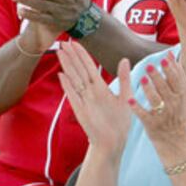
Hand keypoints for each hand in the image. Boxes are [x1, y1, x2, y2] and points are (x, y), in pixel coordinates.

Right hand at [57, 41, 131, 156]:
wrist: (113, 142)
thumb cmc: (119, 122)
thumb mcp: (125, 96)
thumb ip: (124, 78)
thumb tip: (124, 59)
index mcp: (100, 87)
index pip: (88, 66)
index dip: (81, 54)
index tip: (74, 42)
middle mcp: (90, 92)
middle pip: (78, 70)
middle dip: (71, 56)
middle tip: (63, 43)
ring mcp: (84, 100)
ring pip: (74, 79)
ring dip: (67, 66)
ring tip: (60, 53)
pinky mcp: (81, 111)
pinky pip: (73, 96)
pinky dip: (67, 86)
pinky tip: (61, 75)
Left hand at [128, 52, 185, 145]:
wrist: (175, 140)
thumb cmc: (174, 111)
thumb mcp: (178, 93)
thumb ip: (174, 74)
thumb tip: (170, 53)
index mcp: (179, 96)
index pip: (177, 81)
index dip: (171, 70)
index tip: (164, 59)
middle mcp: (172, 105)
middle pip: (166, 89)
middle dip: (158, 77)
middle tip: (149, 66)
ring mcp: (162, 115)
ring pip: (156, 101)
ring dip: (149, 90)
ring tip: (142, 79)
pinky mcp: (152, 125)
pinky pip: (144, 115)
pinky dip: (138, 108)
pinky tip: (130, 100)